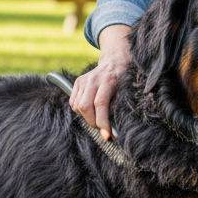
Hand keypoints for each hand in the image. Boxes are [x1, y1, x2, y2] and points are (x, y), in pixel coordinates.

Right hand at [69, 24, 130, 138]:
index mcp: (108, 80)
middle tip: (101, 127)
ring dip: (86, 116)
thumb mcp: (124, 92)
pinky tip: (90, 108)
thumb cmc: (123, 80)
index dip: (102, 121)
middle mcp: (93, 79)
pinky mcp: (77, 82)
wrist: (114, 62)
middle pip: (85, 106)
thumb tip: (112, 130)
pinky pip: (73, 102)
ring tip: (96, 116)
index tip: (107, 135)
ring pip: (77, 106)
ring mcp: (83, 80)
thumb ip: (116, 108)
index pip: (100, 103)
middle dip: (93, 122)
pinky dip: (80, 110)